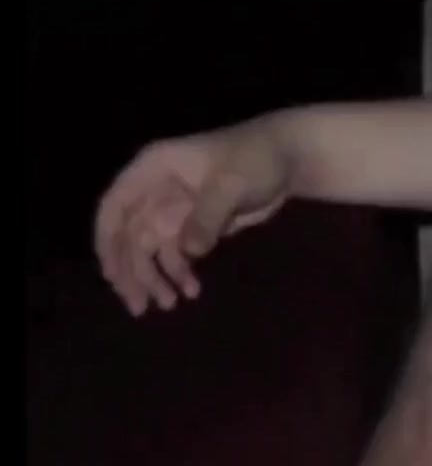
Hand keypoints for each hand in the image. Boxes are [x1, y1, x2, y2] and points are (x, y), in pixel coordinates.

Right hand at [94, 119, 291, 314]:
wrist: (289, 160)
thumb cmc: (256, 159)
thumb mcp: (232, 184)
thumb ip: (207, 217)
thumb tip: (190, 252)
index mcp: (153, 169)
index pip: (115, 207)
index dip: (108, 242)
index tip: (112, 276)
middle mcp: (155, 192)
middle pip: (129, 236)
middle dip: (131, 272)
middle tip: (139, 306)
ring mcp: (173, 211)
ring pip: (150, 251)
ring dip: (155, 279)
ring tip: (169, 305)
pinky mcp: (194, 227)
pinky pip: (177, 256)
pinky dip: (180, 275)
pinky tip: (192, 291)